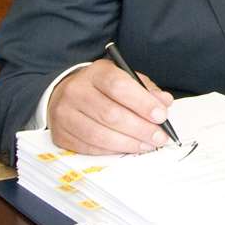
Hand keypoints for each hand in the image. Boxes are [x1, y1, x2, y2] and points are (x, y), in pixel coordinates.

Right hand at [46, 58, 175, 154]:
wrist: (65, 95)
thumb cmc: (101, 88)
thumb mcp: (125, 78)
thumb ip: (146, 89)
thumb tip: (164, 102)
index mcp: (95, 73)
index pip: (119, 86)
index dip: (142, 103)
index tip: (161, 116)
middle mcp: (76, 91)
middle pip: (111, 114)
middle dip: (140, 129)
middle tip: (159, 137)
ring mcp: (64, 114)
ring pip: (99, 134)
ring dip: (128, 143)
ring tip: (147, 145)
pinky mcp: (60, 134)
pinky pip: (89, 148)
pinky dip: (112, 151)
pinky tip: (127, 148)